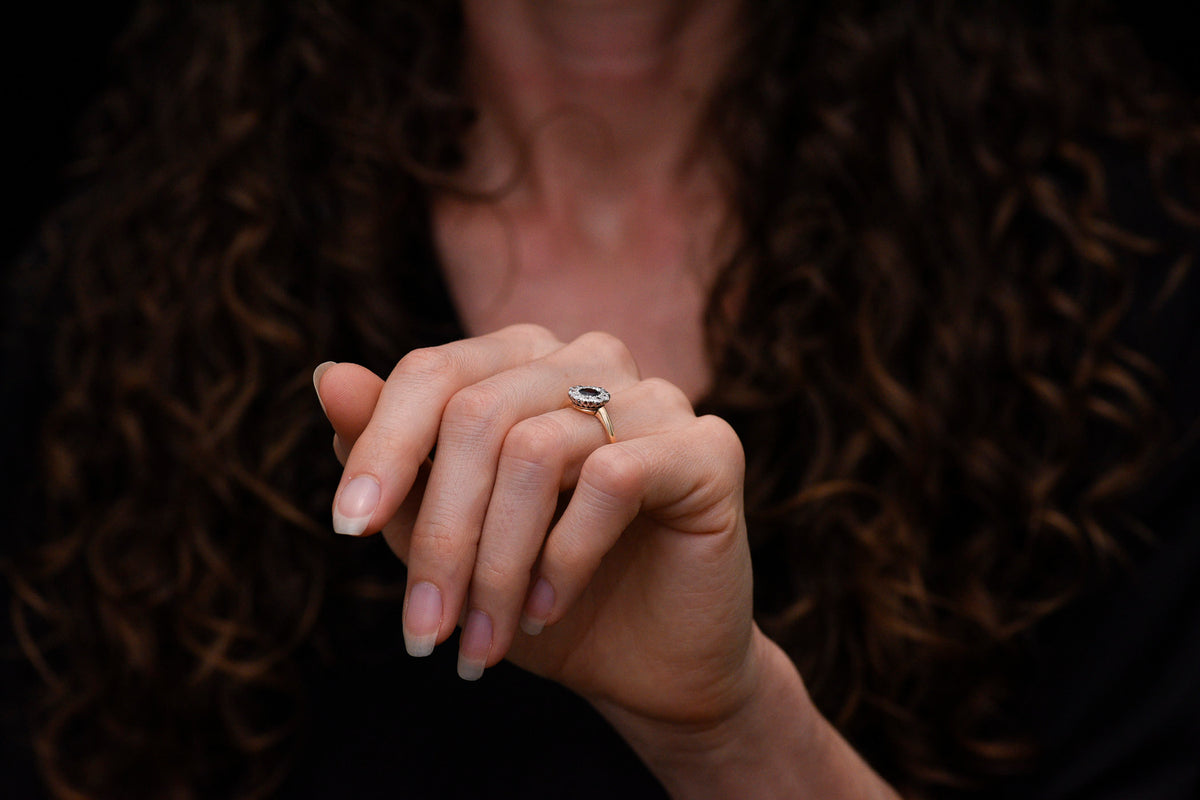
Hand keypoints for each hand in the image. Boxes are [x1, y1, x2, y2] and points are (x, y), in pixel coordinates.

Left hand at [313, 324, 756, 728]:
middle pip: (478, 415)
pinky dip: (564, 557)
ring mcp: (656, 397)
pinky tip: (547, 609)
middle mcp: (590, 360)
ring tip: (483, 640)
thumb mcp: (445, 536)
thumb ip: (394, 459)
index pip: (434, 372)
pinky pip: (613, 479)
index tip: (346, 532)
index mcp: (523, 363)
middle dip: (441, 535)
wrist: (647, 666)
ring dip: (496, 564)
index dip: (382, 449)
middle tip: (424, 631)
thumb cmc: (537, 593)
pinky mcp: (708, 447)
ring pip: (536, 450)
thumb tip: (328, 378)